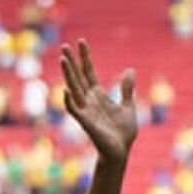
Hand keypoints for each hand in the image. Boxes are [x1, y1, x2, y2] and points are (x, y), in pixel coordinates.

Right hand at [60, 39, 136, 162]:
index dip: (85, 57)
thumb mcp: (128, 106)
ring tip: (63, 59)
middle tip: (64, 45)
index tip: (81, 42)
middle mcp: (89, 101)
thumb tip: (130, 70)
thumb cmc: (123, 133)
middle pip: (78, 77)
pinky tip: (66, 90)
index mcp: (98, 96)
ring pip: (74, 89)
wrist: (122, 151)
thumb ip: (126, 89)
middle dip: (71, 62)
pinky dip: (70, 102)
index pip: (88, 72)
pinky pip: (75, 111)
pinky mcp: (86, 123)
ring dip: (68, 75)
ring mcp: (86, 111)